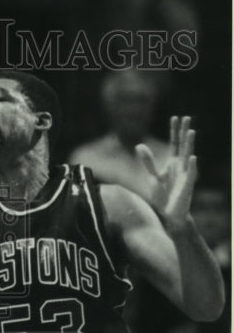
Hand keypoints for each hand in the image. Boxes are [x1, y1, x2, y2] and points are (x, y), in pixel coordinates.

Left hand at [136, 116, 197, 230]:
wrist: (168, 214)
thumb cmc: (161, 196)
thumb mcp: (152, 176)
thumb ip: (148, 161)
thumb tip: (140, 145)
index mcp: (172, 163)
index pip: (174, 143)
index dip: (174, 131)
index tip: (175, 117)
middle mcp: (181, 166)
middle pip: (183, 145)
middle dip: (184, 131)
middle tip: (186, 117)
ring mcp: (185, 174)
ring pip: (188, 155)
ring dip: (190, 144)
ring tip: (191, 131)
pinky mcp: (188, 185)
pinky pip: (191, 174)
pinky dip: (191, 166)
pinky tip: (192, 157)